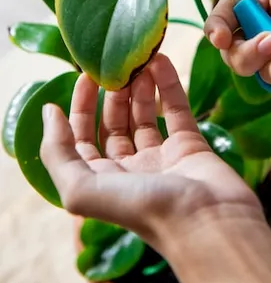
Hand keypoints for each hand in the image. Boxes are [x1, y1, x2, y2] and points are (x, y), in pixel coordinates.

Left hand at [40, 54, 261, 251]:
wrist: (209, 224)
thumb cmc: (143, 209)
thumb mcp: (82, 189)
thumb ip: (58, 152)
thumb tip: (49, 111)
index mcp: (102, 181)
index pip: (83, 139)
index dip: (81, 108)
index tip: (86, 77)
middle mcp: (129, 169)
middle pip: (114, 124)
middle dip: (112, 93)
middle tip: (116, 63)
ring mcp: (161, 157)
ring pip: (145, 115)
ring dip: (140, 86)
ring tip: (139, 58)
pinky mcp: (190, 146)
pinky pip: (176, 110)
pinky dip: (168, 86)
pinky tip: (162, 62)